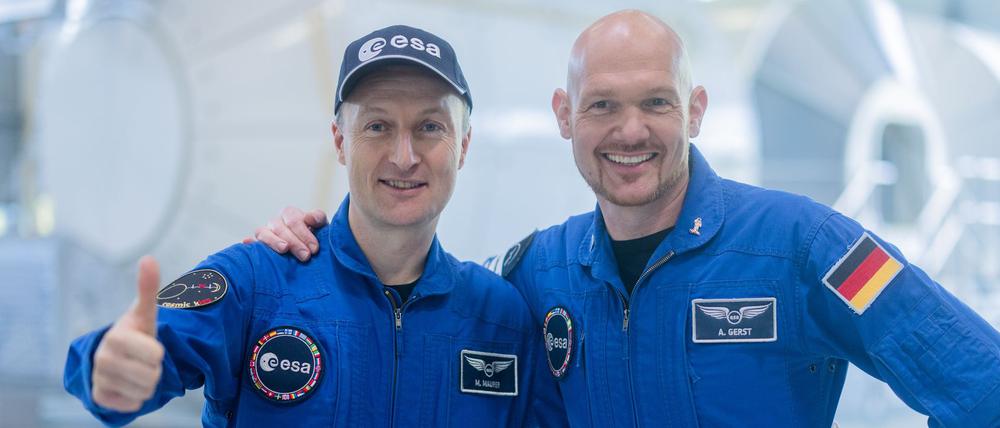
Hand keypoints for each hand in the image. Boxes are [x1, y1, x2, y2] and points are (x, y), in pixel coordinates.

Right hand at [91, 256, 164, 411]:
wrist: (115, 357)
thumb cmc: (135, 333)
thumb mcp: (144, 313)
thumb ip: (148, 288)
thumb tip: (149, 258)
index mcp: (116, 336)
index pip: (156, 354)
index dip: (158, 352)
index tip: (147, 344)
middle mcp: (103, 358)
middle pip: (152, 376)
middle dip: (154, 369)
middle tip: (143, 360)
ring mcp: (99, 379)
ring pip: (144, 392)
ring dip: (146, 384)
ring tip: (136, 370)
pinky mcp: (99, 398)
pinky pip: (132, 405)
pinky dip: (135, 398)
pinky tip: (126, 385)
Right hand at [242, 207, 326, 261]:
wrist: (309, 250)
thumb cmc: (315, 237)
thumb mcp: (321, 226)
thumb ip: (318, 218)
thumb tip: (309, 218)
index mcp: (290, 214)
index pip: (293, 220)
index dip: (304, 233)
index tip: (315, 249)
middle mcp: (276, 222)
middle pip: (280, 227)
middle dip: (294, 242)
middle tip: (306, 256)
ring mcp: (266, 233)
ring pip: (263, 233)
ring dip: (274, 241)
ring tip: (284, 249)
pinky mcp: (259, 245)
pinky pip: (251, 242)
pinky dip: (250, 243)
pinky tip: (248, 244)